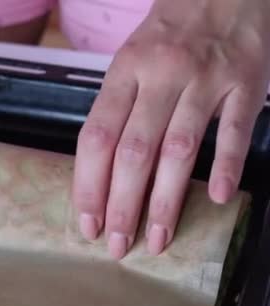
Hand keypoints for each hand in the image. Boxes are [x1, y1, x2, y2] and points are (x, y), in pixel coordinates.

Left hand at [73, 0, 269, 258]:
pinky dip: (228, 165)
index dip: (88, 184)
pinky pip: (236, 129)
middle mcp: (161, 75)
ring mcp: (205, 78)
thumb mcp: (130, 61)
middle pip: (134, 151)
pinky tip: (219, 198)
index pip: (96, 137)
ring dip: (167, 200)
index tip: (86, 223)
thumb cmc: (167, 33)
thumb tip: (98, 172)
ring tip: (158, 238)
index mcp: (124, 72)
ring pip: (180, 148)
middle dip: (122, 205)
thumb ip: (117, 110)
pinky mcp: (246, 81)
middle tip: (118, 245)